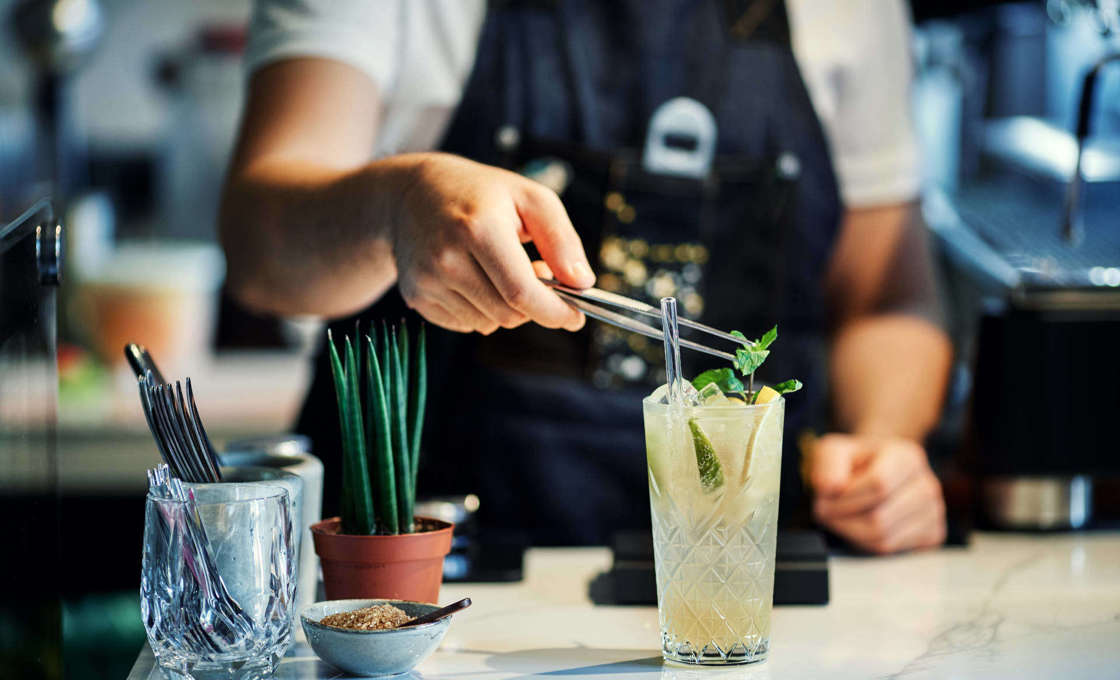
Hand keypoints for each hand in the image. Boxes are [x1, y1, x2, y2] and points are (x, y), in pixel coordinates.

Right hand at [391, 153, 594, 333]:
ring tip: (499, 270)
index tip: (575, 317)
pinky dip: (480, 310)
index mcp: (479, 229)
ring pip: (488, 324)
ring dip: (505, 307)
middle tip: (536, 274)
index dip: (555, 312)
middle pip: (508, 315)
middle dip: (532, 305)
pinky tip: (474, 278)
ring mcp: (427, 280)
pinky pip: (465, 324)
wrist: (411, 194)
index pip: (522, 292)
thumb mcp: (530, 198)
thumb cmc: (480, 194)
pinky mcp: (416, 296)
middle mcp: (447, 258)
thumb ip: (561, 240)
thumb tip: (582, 283)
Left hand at [807, 433, 945, 554]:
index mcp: (907, 457)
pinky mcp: (932, 535)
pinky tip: (859, 527)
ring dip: (851, 533)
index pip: (878, 485)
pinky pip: (892, 552)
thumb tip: (830, 487)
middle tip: (824, 511)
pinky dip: (866, 545)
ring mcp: (934, 511)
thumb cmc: (853, 463)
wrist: (873, 471)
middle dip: (842, 519)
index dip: (844, 497)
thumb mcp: (832, 451)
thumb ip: (827, 463)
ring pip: (885, 539)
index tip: (823, 497)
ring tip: (839, 518)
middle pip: (879, 518)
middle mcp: (928, 484)